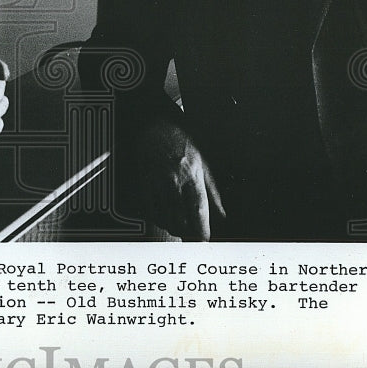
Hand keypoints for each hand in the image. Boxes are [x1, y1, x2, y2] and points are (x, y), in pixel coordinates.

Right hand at [141, 120, 224, 240]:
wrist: (155, 125)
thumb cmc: (181, 141)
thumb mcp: (204, 163)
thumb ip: (213, 192)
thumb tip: (222, 215)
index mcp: (193, 176)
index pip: (199, 212)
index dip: (202, 232)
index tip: (204, 242)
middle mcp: (174, 182)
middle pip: (181, 220)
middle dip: (188, 233)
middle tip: (191, 236)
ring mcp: (157, 183)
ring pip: (165, 218)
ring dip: (174, 228)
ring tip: (180, 227)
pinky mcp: (144, 183)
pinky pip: (151, 210)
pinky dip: (159, 220)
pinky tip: (165, 218)